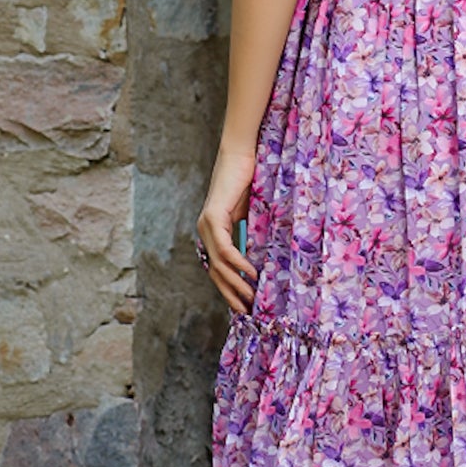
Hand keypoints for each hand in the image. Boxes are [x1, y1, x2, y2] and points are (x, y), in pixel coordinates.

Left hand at [198, 146, 258, 314]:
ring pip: (218, 264)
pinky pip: (225, 248)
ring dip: (235, 283)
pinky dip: (238, 262)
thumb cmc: (249, 181)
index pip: (216, 268)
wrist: (242, 156)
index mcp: (212, 232)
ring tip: (251, 297)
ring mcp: (206, 225)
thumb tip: (261, 259)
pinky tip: (251, 272)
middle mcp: (205, 231)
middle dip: (230, 293)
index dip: (228, 288)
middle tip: (247, 310)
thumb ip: (250, 235)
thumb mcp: (250, 215)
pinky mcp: (212, 217)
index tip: (243, 305)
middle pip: (215, 272)